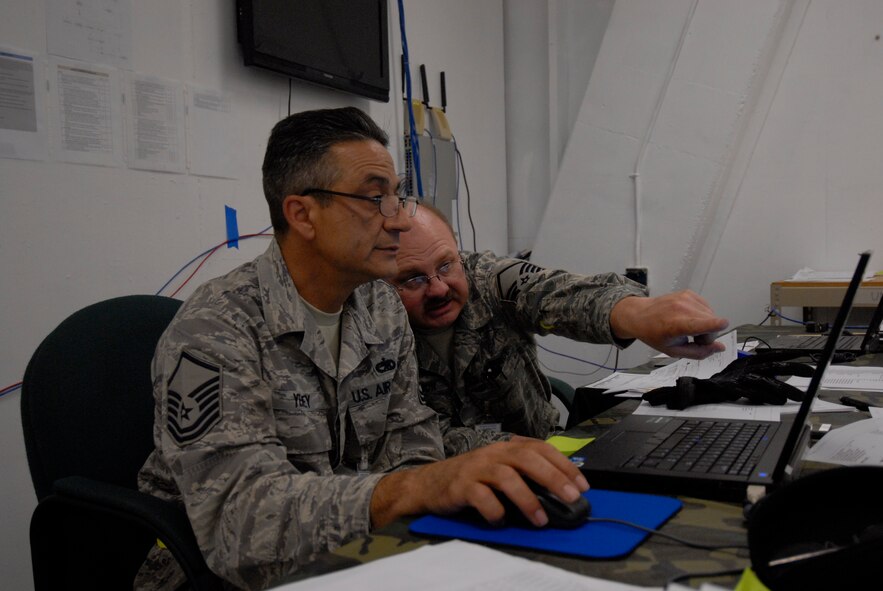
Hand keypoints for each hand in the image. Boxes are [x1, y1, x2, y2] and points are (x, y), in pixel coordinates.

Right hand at [370, 436, 587, 527]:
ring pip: (507, 477)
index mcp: (506, 447)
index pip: (541, 449)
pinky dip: (495, 511)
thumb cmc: (470, 478)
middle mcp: (493, 454)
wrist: (428, 483)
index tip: (582, 485)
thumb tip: (561, 491)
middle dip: (554, 478)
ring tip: (540, 519)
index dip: (564, 465)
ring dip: (528, 499)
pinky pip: (481, 498)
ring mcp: (476, 469)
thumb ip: (524, 473)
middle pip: (528, 459)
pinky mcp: (461, 486)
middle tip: (572, 498)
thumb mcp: (499, 468)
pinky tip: (501, 521)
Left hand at [610, 290, 728, 359]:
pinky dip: (701, 315)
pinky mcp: (689, 293)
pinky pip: (706, 308)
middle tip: (691, 338)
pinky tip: (688, 318)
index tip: (724, 324)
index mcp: (676, 325)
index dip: (714, 325)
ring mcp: (685, 298)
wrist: (639, 315)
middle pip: (712, 323)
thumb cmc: (654, 334)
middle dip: (707, 334)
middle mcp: (681, 308)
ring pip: (712, 315)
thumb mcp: (673, 351)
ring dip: (705, 325)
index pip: (699, 324)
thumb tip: (720, 348)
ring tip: (688, 328)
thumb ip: (699, 352)